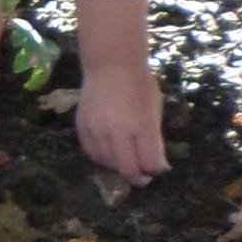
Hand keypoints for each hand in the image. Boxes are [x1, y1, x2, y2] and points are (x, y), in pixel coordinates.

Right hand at [70, 0, 166, 183]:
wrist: (110, 64)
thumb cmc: (139, 84)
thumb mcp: (154, 110)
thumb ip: (154, 139)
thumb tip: (156, 165)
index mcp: (142, 125)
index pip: (150, 163)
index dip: (156, 170)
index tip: (158, 170)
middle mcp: (118, 130)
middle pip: (127, 169)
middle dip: (138, 178)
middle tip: (142, 177)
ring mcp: (97, 129)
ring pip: (108, 163)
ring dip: (119, 167)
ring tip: (126, 161)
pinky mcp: (83, 127)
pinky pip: (92, 153)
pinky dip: (102, 158)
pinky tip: (110, 153)